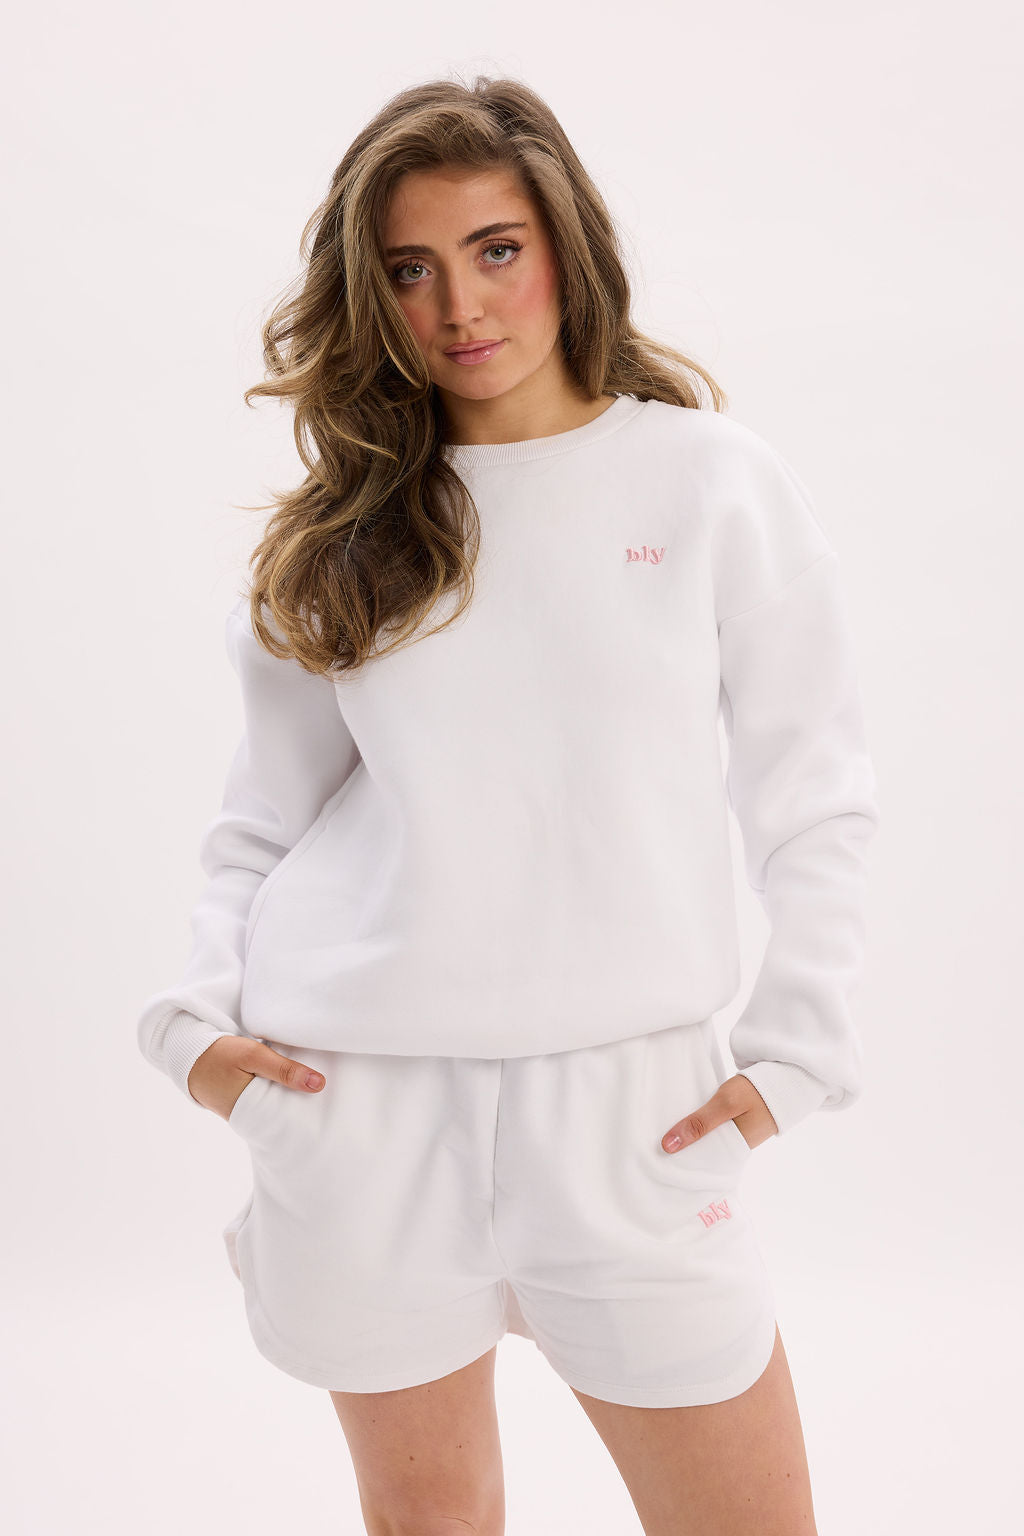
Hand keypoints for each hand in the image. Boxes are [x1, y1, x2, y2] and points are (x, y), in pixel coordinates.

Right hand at [187, 1035, 326, 1122]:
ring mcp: (247, 1113)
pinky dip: (280, 1095)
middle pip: (286, 1117)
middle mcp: (251, 1119)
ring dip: (292, 1100)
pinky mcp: (245, 1104)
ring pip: (278, 1109)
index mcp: (253, 1112)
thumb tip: (320, 1084)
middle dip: (305, 1110)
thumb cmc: (220, 1054)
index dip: (310, 1114)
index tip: (332, 1107)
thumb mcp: (254, 1056)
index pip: (290, 1121)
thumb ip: (285, 1070)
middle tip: (331, 1102)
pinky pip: (269, 1103)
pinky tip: (296, 1087)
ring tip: (318, 1095)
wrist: (189, 1054)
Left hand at [661, 1073, 777, 1154]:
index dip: (679, 1161)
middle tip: (651, 1144)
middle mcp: (734, 1149)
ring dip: (690, 1133)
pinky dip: (700, 1124)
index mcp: (733, 1153)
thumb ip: (699, 1124)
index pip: (700, 1164)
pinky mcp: (736, 1123)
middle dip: (680, 1148)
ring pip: (706, 1139)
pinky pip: (713, 1128)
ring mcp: (736, 1136)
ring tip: (661, 1130)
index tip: (655, 1156)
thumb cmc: (757, 1092)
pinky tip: (684, 1118)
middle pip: (701, 1152)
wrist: (784, 1076)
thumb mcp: (725, 1104)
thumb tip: (668, 1145)